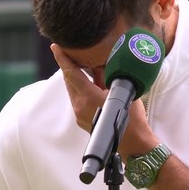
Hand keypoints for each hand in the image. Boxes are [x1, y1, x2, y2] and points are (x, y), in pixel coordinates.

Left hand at [50, 44, 158, 160]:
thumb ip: (107, 75)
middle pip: (69, 81)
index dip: (62, 58)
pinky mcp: (82, 120)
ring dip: (77, 77)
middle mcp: (79, 106)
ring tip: (84, 65)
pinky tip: (92, 82)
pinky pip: (78, 99)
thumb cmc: (131, 116)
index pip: (70, 73)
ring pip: (73, 90)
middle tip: (70, 51)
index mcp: (87, 97)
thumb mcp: (121, 89)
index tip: (55, 46)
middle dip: (69, 66)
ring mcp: (79, 114)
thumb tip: (100, 63)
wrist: (133, 143)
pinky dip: (82, 88)